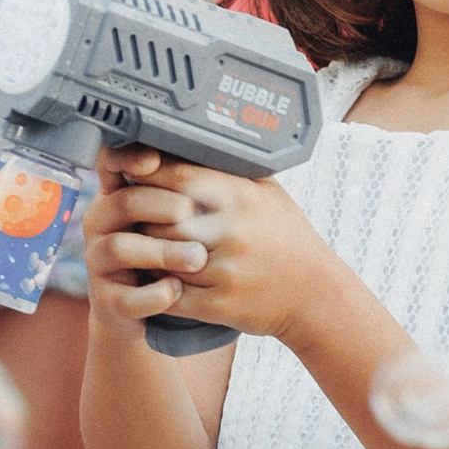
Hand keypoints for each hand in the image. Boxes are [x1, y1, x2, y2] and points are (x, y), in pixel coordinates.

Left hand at [84, 148, 311, 338]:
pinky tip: (152, 280)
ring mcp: (225, 270)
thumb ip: (229, 171)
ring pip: (163, 257)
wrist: (315, 295)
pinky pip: (171, 295)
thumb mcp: (266, 193)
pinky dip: (156, 287)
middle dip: (144, 219)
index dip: (150, 176)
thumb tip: (187, 143)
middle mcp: (232, 231)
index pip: (178, 177)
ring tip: (139, 246)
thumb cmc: (286, 238)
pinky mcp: (219, 304)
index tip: (135, 177)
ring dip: (146, 253)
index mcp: (240, 197)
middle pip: (163, 219)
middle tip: (133, 218)